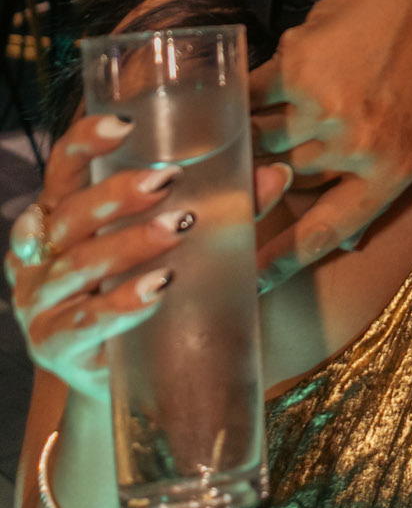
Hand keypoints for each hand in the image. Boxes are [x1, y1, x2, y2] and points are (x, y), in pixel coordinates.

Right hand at [6, 117, 291, 401]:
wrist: (135, 383)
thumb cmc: (153, 288)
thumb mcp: (181, 243)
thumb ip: (224, 207)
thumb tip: (276, 173)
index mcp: (62, 213)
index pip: (64, 166)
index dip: (86, 140)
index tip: (124, 124)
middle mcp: (40, 254)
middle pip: (71, 214)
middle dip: (118, 195)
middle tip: (169, 180)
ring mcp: (40, 302)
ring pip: (79, 265)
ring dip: (129, 243)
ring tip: (180, 227)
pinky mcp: (53, 347)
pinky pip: (84, 321)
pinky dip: (122, 303)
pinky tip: (159, 287)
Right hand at [251, 0, 411, 289]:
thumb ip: (377, 183)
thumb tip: (345, 242)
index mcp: (393, 171)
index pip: (328, 231)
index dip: (285, 260)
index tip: (252, 281)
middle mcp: (357, 148)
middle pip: (284, 180)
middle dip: (265, 174)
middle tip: (234, 175)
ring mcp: (325, 109)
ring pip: (261, 140)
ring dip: (248, 131)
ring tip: (232, 127)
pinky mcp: (298, 69)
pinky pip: (251, 96)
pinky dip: (242, 92)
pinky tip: (236, 86)